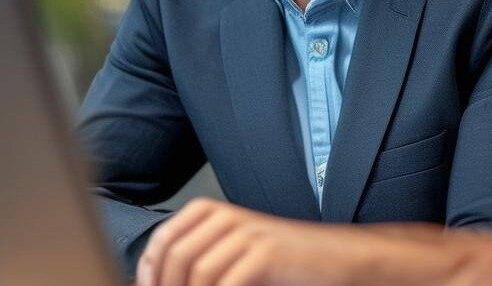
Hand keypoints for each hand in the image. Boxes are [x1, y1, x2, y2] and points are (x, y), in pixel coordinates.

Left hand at [135, 198, 357, 285]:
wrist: (343, 257)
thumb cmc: (292, 263)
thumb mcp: (241, 255)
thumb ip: (205, 262)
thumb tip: (160, 282)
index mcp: (219, 214)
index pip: (165, 237)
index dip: (148, 269)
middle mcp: (232, 217)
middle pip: (178, 254)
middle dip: (166, 285)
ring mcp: (251, 233)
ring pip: (198, 269)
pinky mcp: (268, 253)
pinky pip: (226, 282)